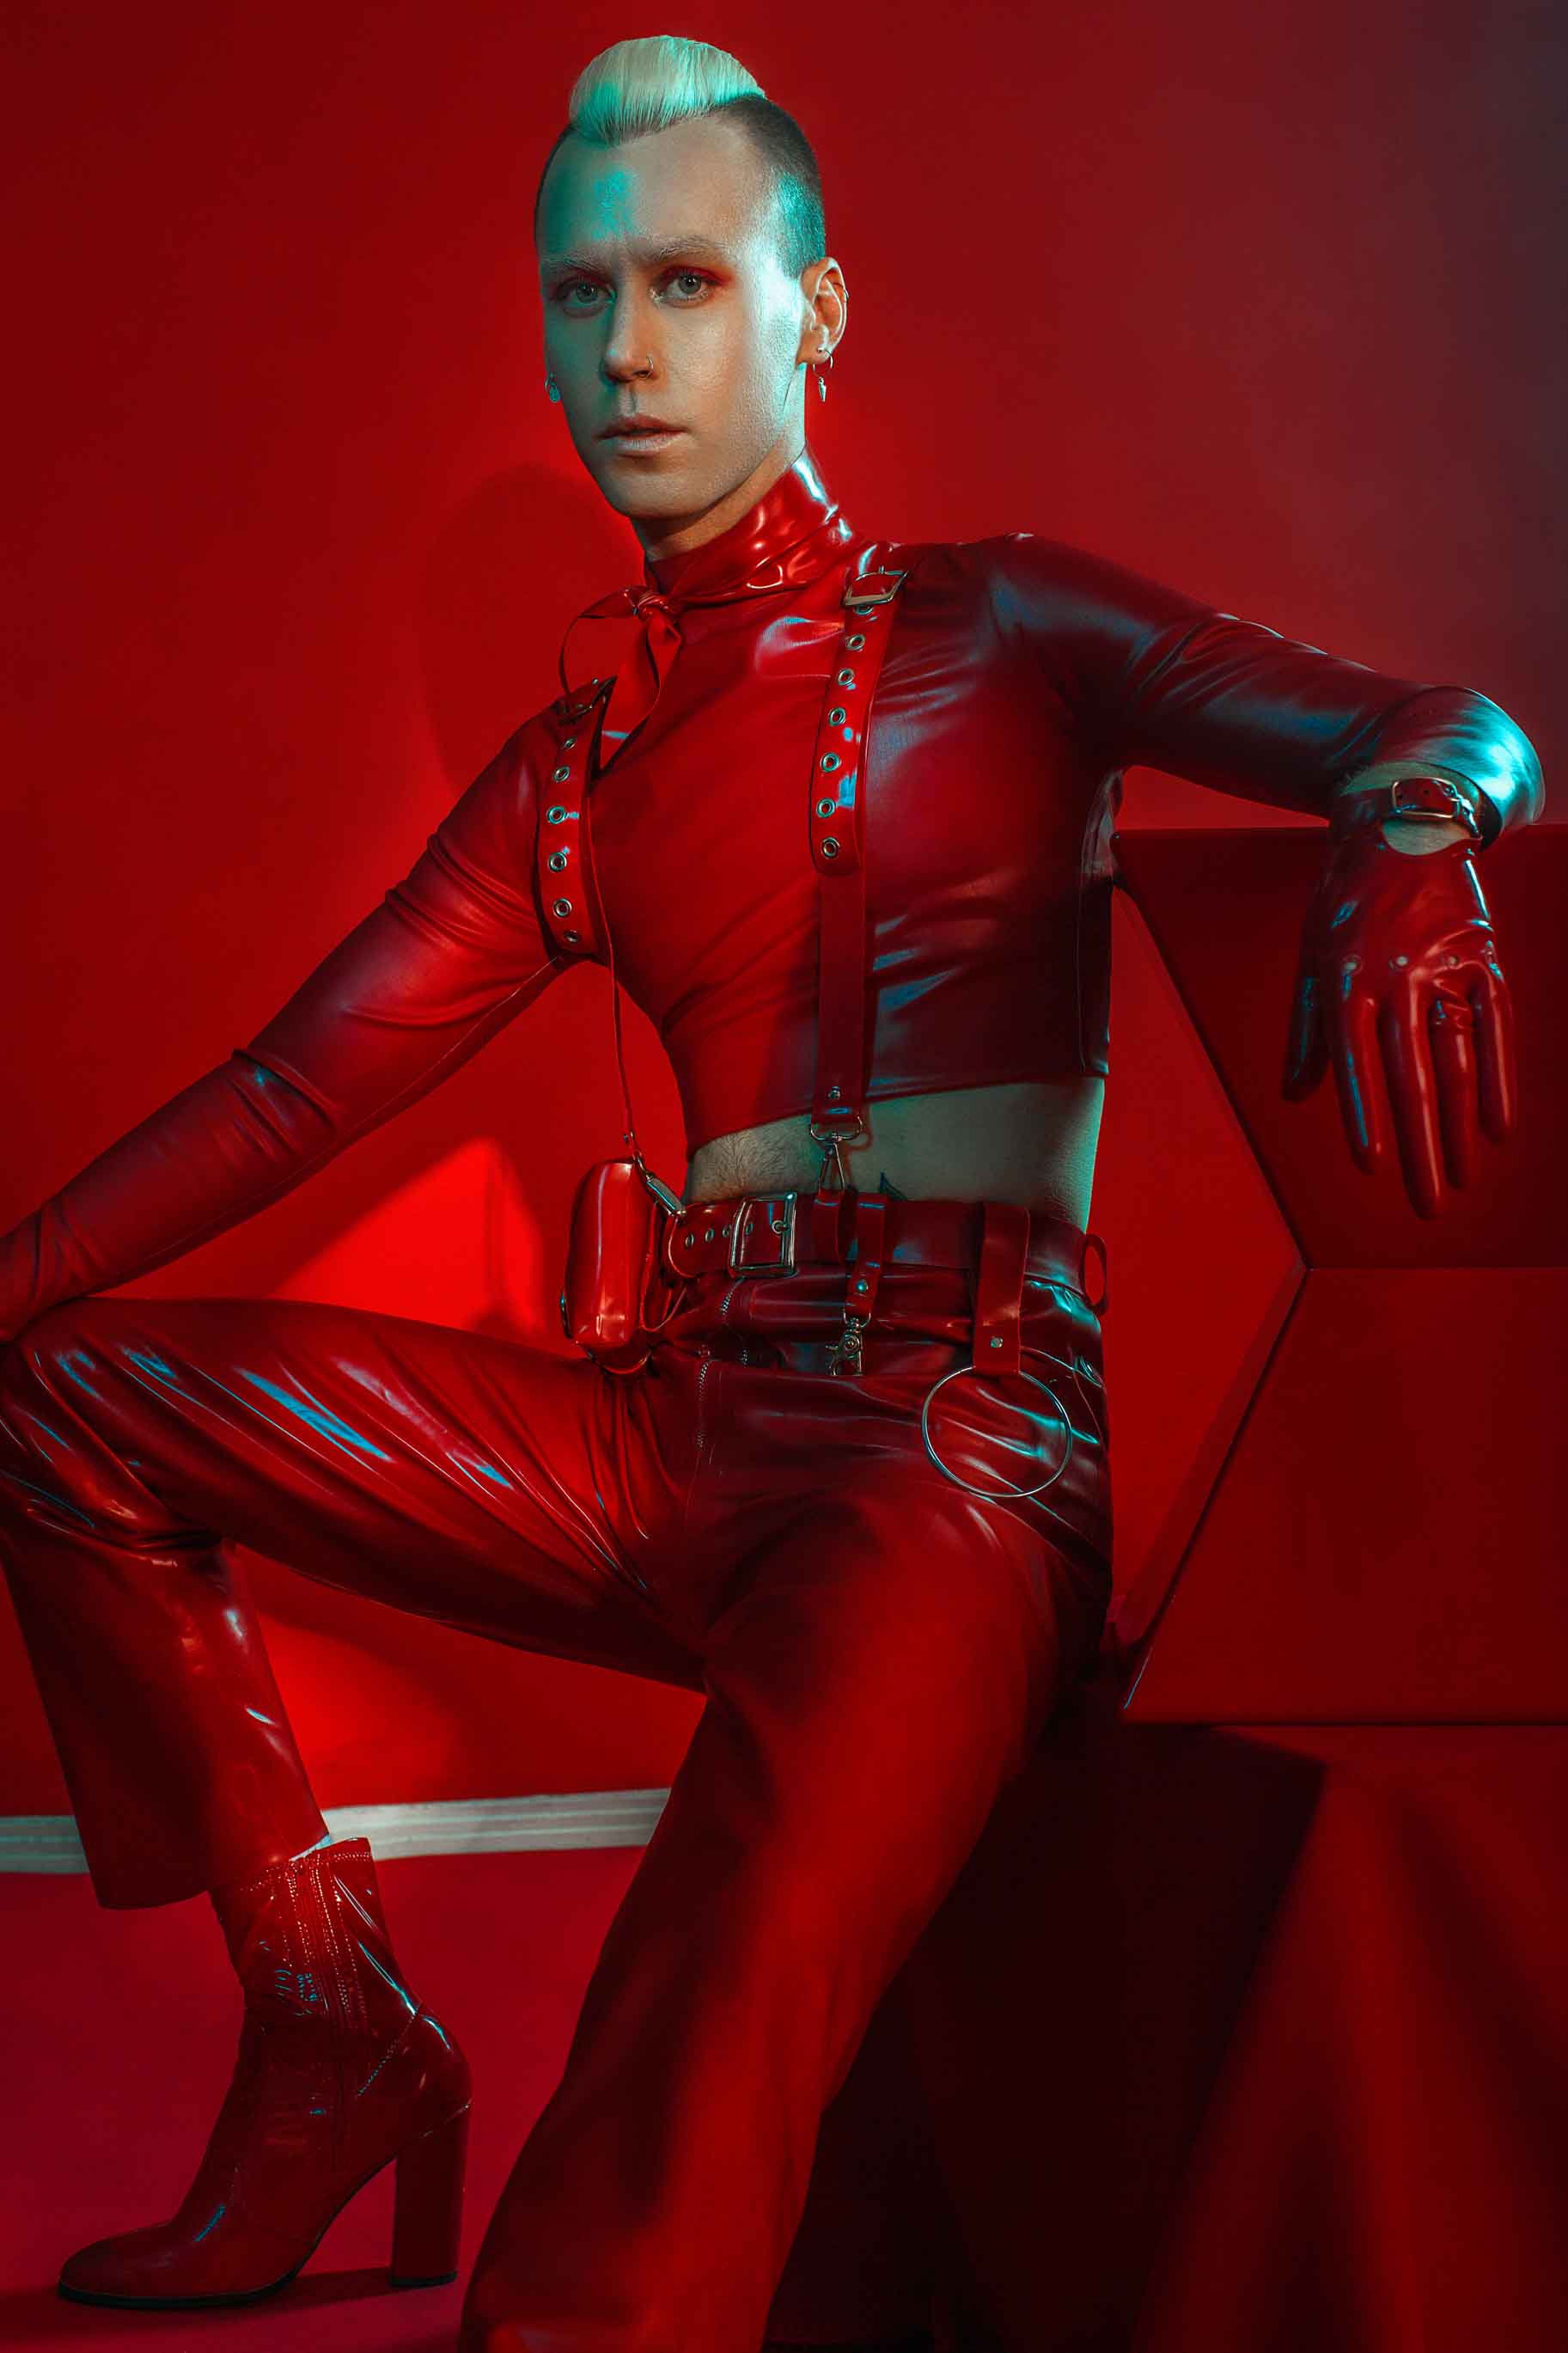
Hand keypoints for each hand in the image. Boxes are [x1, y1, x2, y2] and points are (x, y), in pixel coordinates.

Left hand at [1282, 824, 1516, 1215]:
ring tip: (1460, 1182)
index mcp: (1344, 978)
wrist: (1402, 823)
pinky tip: (1497, 1129)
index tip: (1372, 1167)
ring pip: (1457, 1061)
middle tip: (1428, 1207)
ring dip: (1459, 1129)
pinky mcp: (1482, 957)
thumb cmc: (1344, 902)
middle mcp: (1395, 975)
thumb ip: (1308, 1030)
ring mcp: (1444, 966)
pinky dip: (1498, 1079)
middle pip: (1412, 1077)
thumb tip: (1297, 1098)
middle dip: (1420, 1148)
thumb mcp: (1310, 956)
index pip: (1354, 1061)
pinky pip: (1495, 1027)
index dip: (1365, 1115)